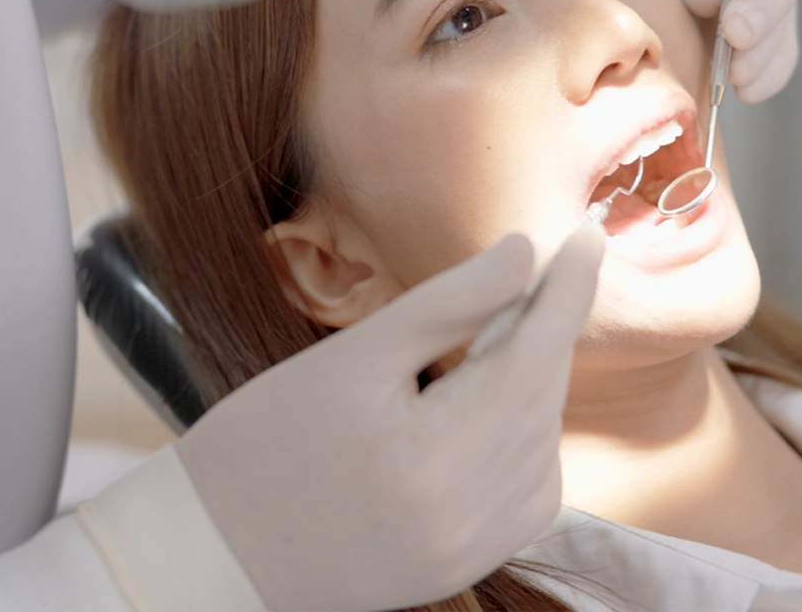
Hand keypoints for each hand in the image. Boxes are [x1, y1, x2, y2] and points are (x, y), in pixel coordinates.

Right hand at [175, 225, 606, 611]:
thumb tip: (525, 253)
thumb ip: (446, 304)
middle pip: (542, 398)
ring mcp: (474, 550)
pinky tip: (486, 403)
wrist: (213, 552)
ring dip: (534, 381)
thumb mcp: (348, 359)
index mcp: (438, 456)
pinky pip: (529, 491)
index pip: (535, 354)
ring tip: (494, 334)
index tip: (589, 235)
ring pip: (542, 443)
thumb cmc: (260, 444)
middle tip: (541, 268)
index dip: (569, 290)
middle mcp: (471, 515)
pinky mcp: (467, 566)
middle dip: (547, 328)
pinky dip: (524, 438)